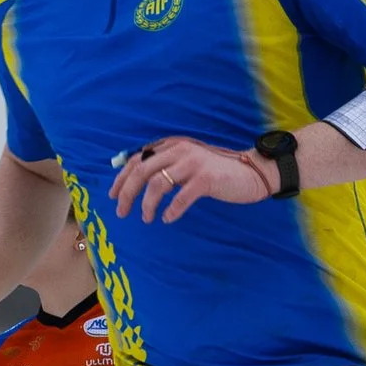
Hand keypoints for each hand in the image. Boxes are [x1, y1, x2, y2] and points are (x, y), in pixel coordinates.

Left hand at [109, 136, 274, 223]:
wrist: (252, 172)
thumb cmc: (216, 172)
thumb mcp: (187, 163)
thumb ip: (166, 166)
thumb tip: (136, 181)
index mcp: (172, 146)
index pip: (137, 159)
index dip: (121, 178)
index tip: (113, 195)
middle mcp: (179, 151)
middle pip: (141, 171)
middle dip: (127, 193)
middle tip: (121, 212)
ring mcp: (193, 163)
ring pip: (157, 184)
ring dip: (147, 204)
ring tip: (146, 218)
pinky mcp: (206, 179)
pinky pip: (181, 197)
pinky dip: (171, 210)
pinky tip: (167, 218)